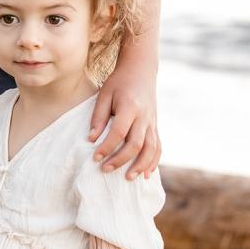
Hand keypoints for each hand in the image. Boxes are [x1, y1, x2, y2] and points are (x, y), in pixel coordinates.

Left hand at [89, 61, 160, 178]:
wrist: (141, 70)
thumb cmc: (119, 82)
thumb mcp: (104, 95)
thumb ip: (98, 117)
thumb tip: (91, 139)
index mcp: (130, 107)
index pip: (119, 132)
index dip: (107, 147)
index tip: (95, 157)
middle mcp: (144, 117)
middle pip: (136, 144)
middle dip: (121, 159)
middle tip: (105, 170)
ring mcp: (152, 122)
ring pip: (151, 148)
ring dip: (141, 165)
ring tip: (128, 178)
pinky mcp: (156, 126)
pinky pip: (158, 146)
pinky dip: (154, 161)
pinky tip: (146, 174)